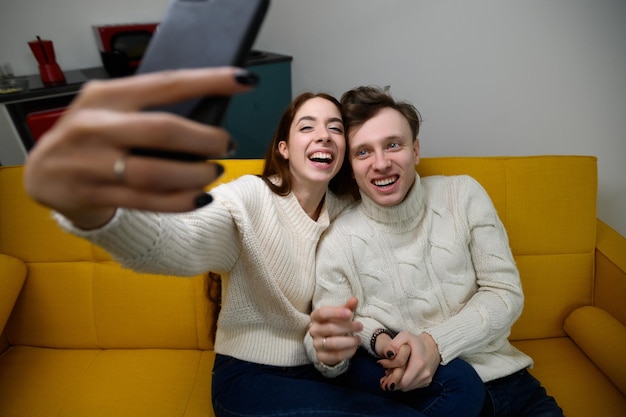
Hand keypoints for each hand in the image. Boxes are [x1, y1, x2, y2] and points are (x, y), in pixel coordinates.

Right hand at [24, 67, 255, 228]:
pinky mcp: (94, 194)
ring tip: (212, 172)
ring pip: (156, 173)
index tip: (243, 81)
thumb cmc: (92, 137)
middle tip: (226, 144)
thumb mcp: (111, 110)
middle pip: (163, 130)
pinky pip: (148, 202)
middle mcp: (96, 126)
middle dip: (205, 139)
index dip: (209, 82)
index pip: (166, 84)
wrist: (44, 173)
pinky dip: (181, 201)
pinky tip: (200, 198)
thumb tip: (209, 117)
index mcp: (106, 96)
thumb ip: (148, 110)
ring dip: (195, 175)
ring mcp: (91, 163)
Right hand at [309, 297, 362, 365]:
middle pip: (330, 328)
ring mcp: (316, 344)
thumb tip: (354, 299)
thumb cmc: (336, 323)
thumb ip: (348, 307)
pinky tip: (354, 348)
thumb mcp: (341, 314)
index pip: (322, 313)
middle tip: (361, 326)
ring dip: (349, 341)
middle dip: (348, 327)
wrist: (328, 342)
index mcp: (315, 317)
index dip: (336, 313)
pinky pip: (335, 355)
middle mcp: (313, 330)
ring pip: (333, 343)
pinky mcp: (321, 356)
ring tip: (359, 339)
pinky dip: (347, 352)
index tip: (350, 314)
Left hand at [377, 331, 440, 391]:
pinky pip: (413, 386)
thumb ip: (394, 344)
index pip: (403, 381)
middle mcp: (425, 374)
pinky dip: (405, 383)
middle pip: (404, 386)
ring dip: (398, 383)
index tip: (385, 373)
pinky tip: (400, 374)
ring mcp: (427, 379)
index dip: (392, 379)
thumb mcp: (404, 336)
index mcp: (419, 364)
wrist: (433, 346)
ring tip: (391, 373)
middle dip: (393, 382)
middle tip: (386, 374)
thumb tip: (389, 354)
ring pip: (408, 388)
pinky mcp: (427, 382)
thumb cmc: (416, 341)